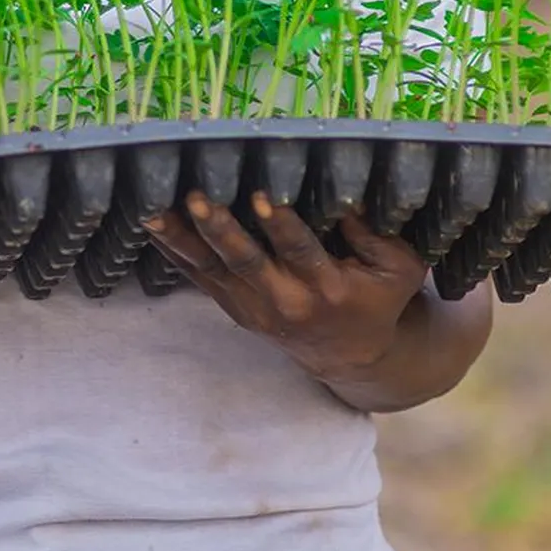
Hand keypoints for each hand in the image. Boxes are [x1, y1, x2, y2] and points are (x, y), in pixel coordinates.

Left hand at [144, 192, 428, 386]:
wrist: (352, 356)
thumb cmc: (379, 298)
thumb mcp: (398, 269)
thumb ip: (377, 234)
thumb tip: (347, 196)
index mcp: (327, 287)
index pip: (299, 251)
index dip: (280, 224)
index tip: (260, 194)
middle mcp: (285, 300)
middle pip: (246, 262)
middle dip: (220, 228)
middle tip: (196, 198)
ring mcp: (254, 307)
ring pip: (212, 269)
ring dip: (183, 238)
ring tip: (153, 210)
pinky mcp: (234, 307)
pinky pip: (198, 276)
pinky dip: (175, 250)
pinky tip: (152, 224)